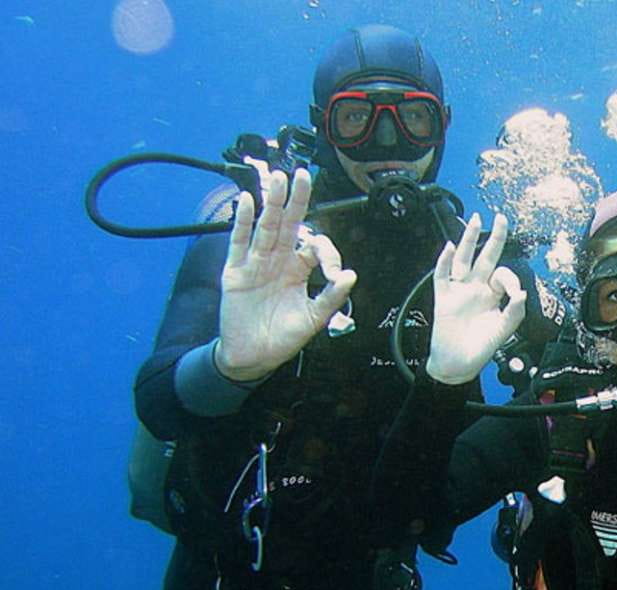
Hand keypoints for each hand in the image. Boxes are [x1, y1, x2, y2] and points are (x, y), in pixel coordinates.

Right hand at [215, 166, 356, 380]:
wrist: (251, 357)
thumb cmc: (282, 338)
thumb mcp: (314, 319)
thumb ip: (332, 297)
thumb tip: (351, 275)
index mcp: (298, 270)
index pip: (314, 247)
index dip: (327, 253)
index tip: (335, 276)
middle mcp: (278, 261)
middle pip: (289, 224)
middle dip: (296, 200)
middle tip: (303, 175)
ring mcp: (255, 264)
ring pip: (266, 227)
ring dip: (272, 204)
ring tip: (278, 179)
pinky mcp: (235, 272)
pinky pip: (239, 242)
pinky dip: (243, 222)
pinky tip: (249, 202)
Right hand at [426, 213, 525, 383]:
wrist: (457, 365)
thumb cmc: (480, 348)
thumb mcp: (502, 331)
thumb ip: (514, 313)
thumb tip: (521, 294)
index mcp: (493, 295)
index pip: (503, 275)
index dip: (510, 279)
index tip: (513, 294)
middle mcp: (476, 288)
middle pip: (485, 257)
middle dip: (494, 238)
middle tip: (501, 218)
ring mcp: (459, 291)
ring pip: (464, 260)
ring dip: (468, 240)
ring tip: (475, 220)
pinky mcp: (444, 298)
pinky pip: (442, 276)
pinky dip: (444, 262)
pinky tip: (449, 248)